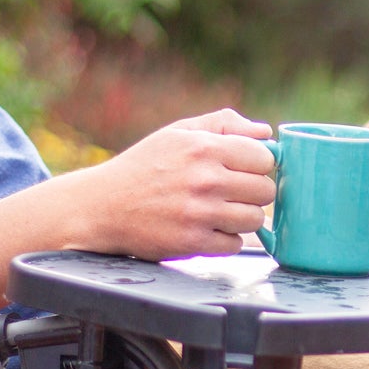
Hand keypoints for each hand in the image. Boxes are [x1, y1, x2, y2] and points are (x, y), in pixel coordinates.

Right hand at [68, 109, 276, 258]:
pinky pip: (235, 244)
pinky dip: (225, 239)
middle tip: (231, 192)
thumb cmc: (144, 166)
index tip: (244, 169)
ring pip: (255, 219)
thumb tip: (265, 132)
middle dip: (253, 192)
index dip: (257, 164)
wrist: (102, 205)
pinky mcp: (192, 242)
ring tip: (220, 210)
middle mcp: (204, 179)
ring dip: (242, 217)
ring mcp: (199, 213)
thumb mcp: (178, 133)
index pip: (264, 158)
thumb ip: (223, 124)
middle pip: (265, 190)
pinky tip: (206, 228)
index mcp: (203, 147)